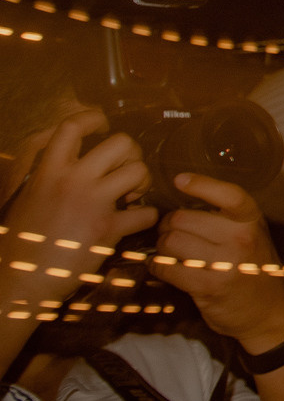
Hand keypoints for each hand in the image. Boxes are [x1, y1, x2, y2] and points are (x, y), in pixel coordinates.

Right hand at [1, 109, 157, 310]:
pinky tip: (135, 222)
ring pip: (140, 170)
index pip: (71, 127)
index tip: (103, 124)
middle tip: (125, 171)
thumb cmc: (23, 241)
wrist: (20, 280)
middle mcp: (71, 180)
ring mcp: (91, 202)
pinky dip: (147, 217)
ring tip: (132, 196)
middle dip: (132, 153)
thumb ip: (49, 175)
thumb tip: (72, 159)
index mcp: (48, 172)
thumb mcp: (27, 197)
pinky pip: (147, 212)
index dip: (93, 119)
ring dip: (143, 182)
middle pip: (121, 142)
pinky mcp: (108, 228)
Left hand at [150, 172, 283, 354]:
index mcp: (252, 220)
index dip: (200, 184)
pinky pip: (167, 267)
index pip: (228, 194)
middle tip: (171, 233)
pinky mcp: (208, 285)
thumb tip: (182, 202)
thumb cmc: (253, 268)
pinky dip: (158, 266)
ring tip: (170, 252)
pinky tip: (164, 268)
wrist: (268, 312)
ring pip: (170, 241)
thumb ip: (226, 219)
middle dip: (168, 225)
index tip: (179, 179)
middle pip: (183, 218)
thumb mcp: (252, 235)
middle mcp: (241, 237)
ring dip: (162, 247)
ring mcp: (225, 262)